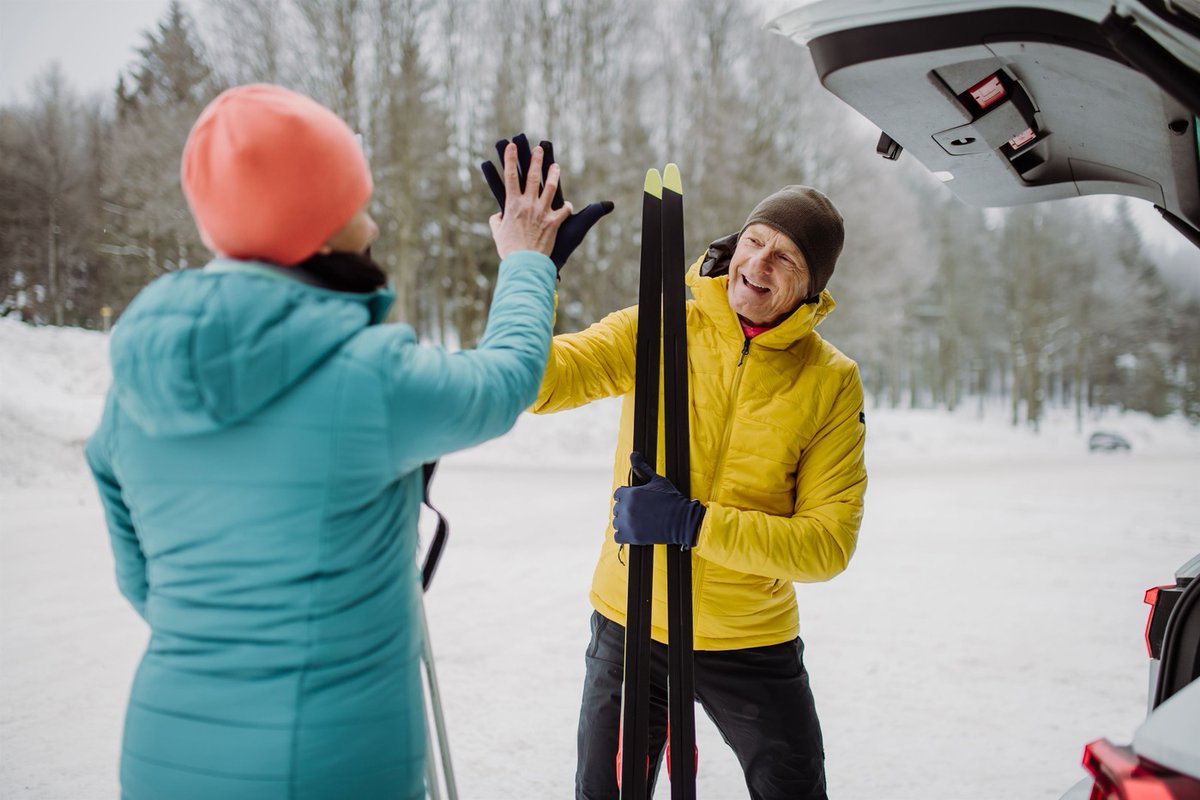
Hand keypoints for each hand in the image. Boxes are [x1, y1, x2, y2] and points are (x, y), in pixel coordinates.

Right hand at [488, 139, 571, 259]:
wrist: (524, 263)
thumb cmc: (508, 249)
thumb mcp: (497, 232)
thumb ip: (497, 220)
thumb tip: (499, 215)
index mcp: (512, 205)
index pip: (510, 177)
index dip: (510, 159)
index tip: (511, 146)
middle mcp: (528, 205)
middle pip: (532, 176)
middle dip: (536, 160)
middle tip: (539, 148)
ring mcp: (542, 212)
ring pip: (550, 188)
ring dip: (553, 174)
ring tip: (556, 165)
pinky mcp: (554, 223)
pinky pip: (564, 210)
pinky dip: (567, 207)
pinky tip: (568, 205)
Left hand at [612, 452, 704, 547]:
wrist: (683, 520)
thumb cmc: (671, 499)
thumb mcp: (657, 481)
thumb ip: (642, 468)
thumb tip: (634, 454)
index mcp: (631, 493)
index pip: (618, 494)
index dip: (627, 496)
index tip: (637, 501)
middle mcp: (627, 508)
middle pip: (617, 508)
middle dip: (626, 509)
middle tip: (641, 512)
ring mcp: (628, 523)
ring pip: (617, 522)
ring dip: (624, 522)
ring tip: (638, 522)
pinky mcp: (632, 537)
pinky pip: (618, 537)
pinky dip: (624, 535)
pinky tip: (634, 532)